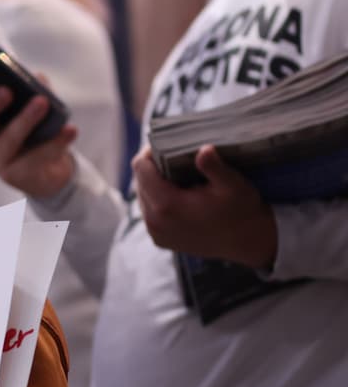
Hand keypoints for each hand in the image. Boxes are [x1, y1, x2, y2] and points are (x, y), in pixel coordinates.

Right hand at [0, 85, 78, 198]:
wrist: (50, 172)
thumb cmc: (36, 136)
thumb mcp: (33, 111)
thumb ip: (33, 92)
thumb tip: (38, 78)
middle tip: (7, 91)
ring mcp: (1, 164)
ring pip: (7, 143)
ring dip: (24, 122)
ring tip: (43, 102)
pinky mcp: (21, 177)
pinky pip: (36, 159)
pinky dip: (56, 142)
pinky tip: (70, 129)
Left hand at [132, 144, 276, 267]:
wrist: (248, 242)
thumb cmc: (241, 210)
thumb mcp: (233, 184)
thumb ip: (214, 166)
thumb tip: (203, 149)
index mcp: (167, 205)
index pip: (141, 168)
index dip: (150, 152)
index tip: (165, 144)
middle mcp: (154, 221)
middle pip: (139, 182)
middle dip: (152, 167)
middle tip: (171, 155)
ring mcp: (156, 233)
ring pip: (142, 197)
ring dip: (154, 183)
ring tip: (173, 172)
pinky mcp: (160, 239)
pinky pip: (149, 213)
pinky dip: (158, 200)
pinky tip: (175, 192)